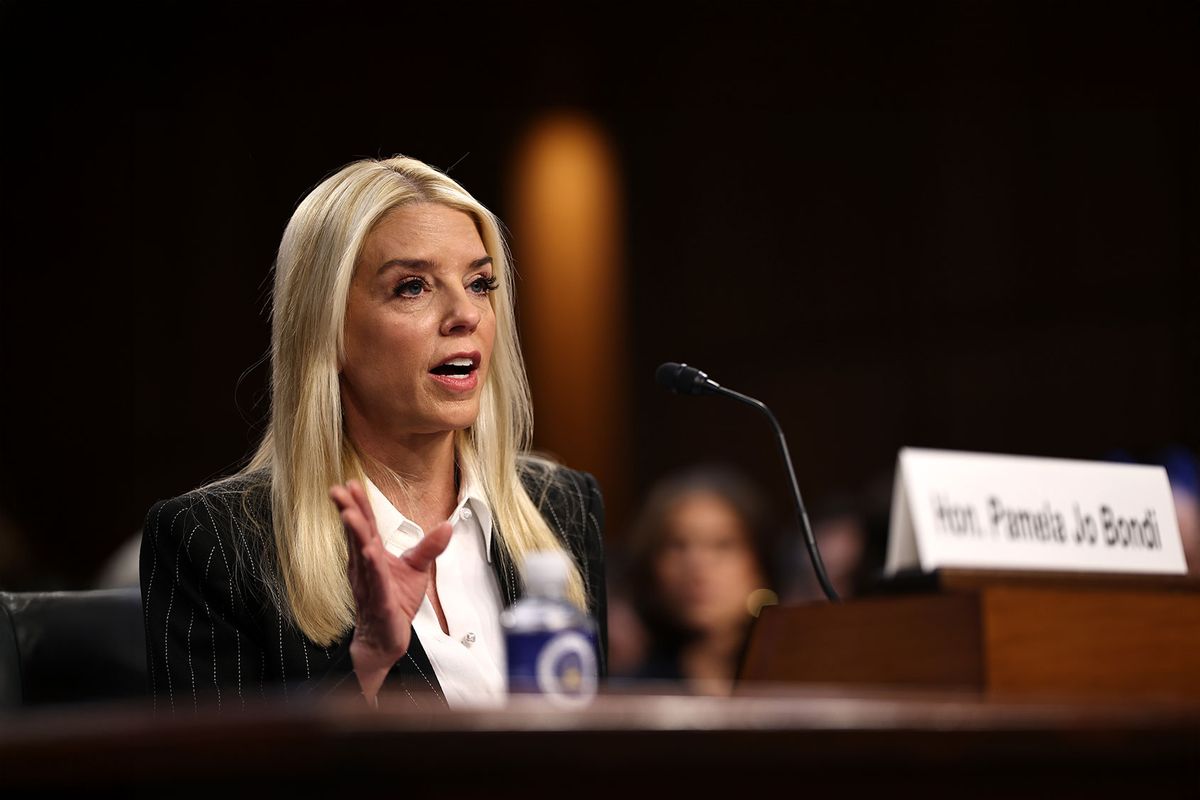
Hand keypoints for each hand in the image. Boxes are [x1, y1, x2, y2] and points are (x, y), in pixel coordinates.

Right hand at [329, 479, 451, 705]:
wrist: (387, 639)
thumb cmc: (395, 602)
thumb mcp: (417, 569)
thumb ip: (429, 547)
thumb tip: (447, 525)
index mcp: (372, 556)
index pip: (365, 526)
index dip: (359, 505)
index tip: (350, 484)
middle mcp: (365, 567)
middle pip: (357, 535)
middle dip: (348, 511)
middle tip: (338, 490)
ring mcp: (369, 585)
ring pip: (361, 555)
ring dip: (355, 534)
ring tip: (350, 515)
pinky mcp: (379, 603)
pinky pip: (375, 583)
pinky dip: (371, 567)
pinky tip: (369, 553)